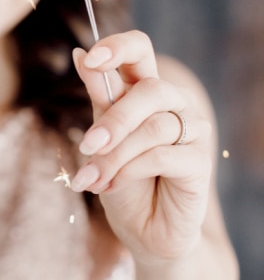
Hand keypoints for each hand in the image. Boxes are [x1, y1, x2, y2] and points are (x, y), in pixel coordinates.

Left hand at [70, 31, 212, 266]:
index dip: (118, 47)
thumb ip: (99, 99)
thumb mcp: (101, 139)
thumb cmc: (121, 182)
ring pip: (153, 127)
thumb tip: (80, 54)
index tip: (91, 59)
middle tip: (86, 146)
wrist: (142, 232)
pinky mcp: (199, 161)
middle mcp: (172, 104)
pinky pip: (161, 155)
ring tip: (91, 179)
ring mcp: (191, 130)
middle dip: (114, 119)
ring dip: (114, 155)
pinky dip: (128, 170)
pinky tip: (110, 186)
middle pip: (151, 88)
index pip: (140, 49)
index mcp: (144, 90)